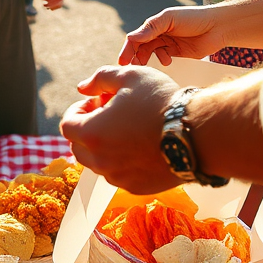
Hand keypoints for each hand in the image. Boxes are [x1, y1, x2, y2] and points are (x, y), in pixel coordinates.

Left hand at [60, 66, 180, 192]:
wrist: (195, 133)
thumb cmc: (160, 101)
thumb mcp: (129, 76)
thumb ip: (100, 78)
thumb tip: (83, 87)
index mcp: (92, 133)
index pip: (67, 124)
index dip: (78, 109)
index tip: (97, 101)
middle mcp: (100, 161)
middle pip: (78, 146)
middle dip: (89, 127)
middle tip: (112, 112)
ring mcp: (118, 177)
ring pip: (98, 161)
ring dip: (104, 143)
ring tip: (130, 125)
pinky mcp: (136, 187)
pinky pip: (118, 173)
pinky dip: (122, 159)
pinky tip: (142, 142)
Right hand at [119, 5, 227, 65]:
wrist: (218, 27)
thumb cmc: (194, 18)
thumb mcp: (170, 19)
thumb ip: (151, 28)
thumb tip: (131, 37)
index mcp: (156, 23)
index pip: (137, 37)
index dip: (128, 48)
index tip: (122, 61)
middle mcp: (160, 33)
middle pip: (142, 47)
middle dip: (135, 57)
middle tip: (132, 68)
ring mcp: (168, 43)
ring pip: (151, 54)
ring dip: (147, 60)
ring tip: (146, 67)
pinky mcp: (177, 53)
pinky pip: (163, 58)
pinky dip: (162, 61)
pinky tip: (168, 61)